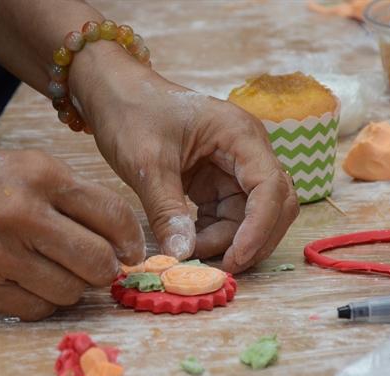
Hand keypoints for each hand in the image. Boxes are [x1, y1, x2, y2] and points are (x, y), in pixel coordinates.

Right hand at [0, 141, 144, 319]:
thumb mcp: (21, 163)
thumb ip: (68, 195)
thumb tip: (114, 234)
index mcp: (40, 175)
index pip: (113, 215)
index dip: (132, 239)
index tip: (130, 249)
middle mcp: (22, 214)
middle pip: (97, 262)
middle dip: (106, 269)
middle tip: (98, 266)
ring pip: (69, 292)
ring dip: (74, 287)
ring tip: (57, 270)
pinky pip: (35, 309)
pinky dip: (43, 300)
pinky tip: (30, 281)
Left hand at [73, 52, 298, 272]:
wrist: (115, 95)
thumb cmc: (131, 113)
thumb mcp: (146, 164)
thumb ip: (166, 210)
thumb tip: (181, 256)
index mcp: (239, 135)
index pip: (270, 187)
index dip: (259, 228)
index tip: (234, 258)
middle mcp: (246, 150)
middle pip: (274, 205)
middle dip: (252, 240)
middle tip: (217, 266)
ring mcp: (234, 167)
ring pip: (251, 216)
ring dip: (229, 241)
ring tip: (191, 252)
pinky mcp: (217, 181)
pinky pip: (229, 216)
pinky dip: (215, 234)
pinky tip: (189, 241)